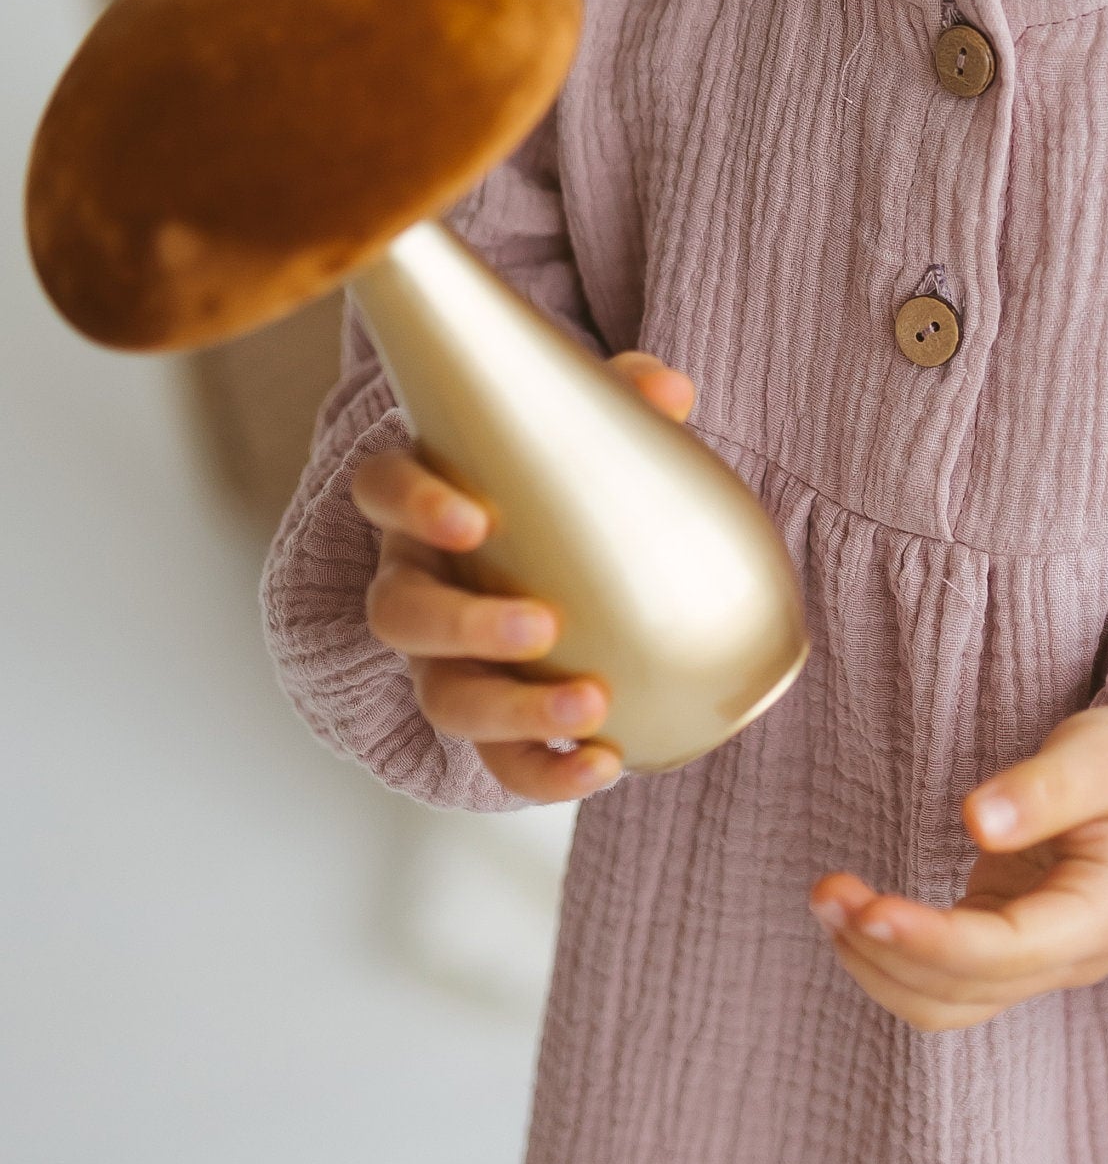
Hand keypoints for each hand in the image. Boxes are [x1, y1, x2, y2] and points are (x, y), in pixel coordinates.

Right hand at [355, 350, 694, 803]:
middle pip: (399, 614)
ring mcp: (443, 661)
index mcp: (424, 504)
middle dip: (464, 625)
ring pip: (443, 698)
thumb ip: (619, 397)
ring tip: (590, 708)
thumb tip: (668, 391)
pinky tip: (605, 765)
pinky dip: (545, 772)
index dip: (413, 505)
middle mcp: (416, 584)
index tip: (471, 520)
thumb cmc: (552, 480)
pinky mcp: (486, 720)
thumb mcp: (578, 430)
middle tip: (542, 625)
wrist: (554, 558)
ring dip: (511, 710)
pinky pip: (499, 762)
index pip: (382, 490)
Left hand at [808, 703, 1107, 1032]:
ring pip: (943, 1003)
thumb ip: (1048, 788)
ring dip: (877, 965)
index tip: (869, 908)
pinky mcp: (1012, 946)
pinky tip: (855, 912)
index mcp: (1101, 917)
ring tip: (827, 900)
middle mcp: (1070, 958)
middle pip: (961, 992)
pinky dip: (892, 956)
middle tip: (827, 891)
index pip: (1003, 953)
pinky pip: (943, 979)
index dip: (929, 941)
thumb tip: (976, 820)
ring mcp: (1040, 961)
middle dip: (885, 952)